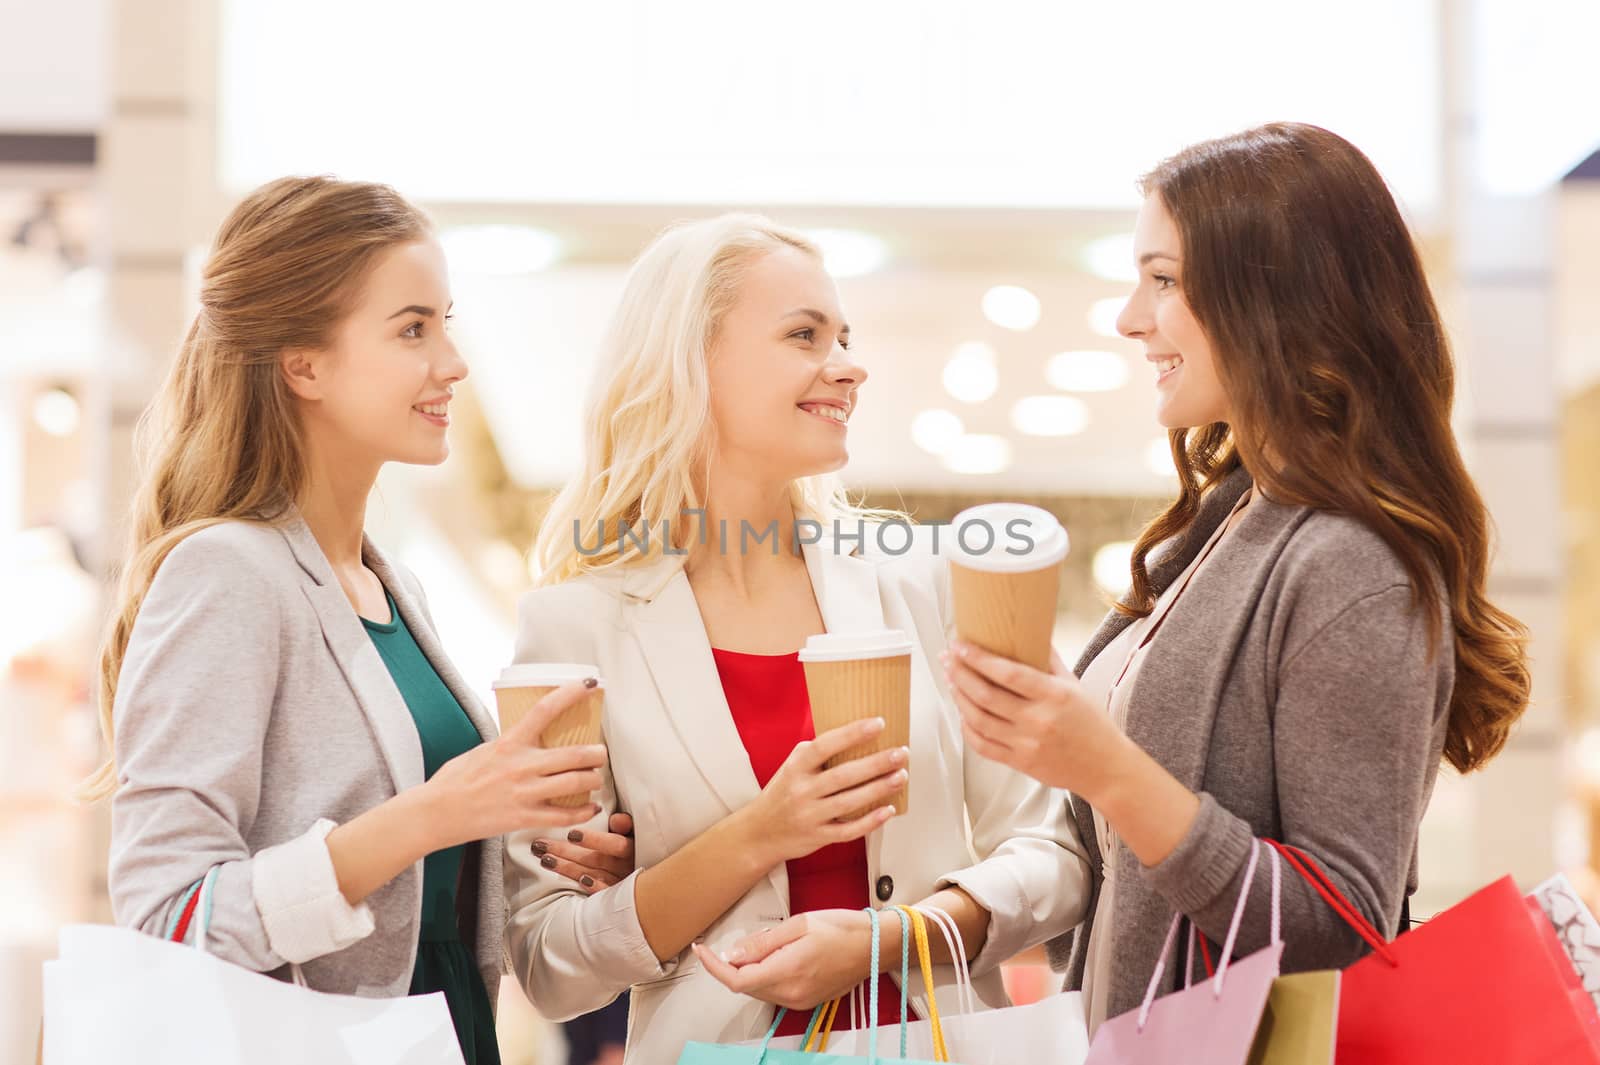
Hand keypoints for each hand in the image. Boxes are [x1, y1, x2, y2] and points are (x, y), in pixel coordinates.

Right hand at [421, 679, 606, 849]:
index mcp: (509, 743)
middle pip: (574, 754)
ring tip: (596, 779)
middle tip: (601, 753)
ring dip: (593, 780)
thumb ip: (509, 744)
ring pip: (575, 783)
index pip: (545, 710)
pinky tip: (590, 807)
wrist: (436, 813)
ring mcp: (524, 792)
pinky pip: (563, 815)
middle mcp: (520, 765)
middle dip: (596, 753)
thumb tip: (527, 736)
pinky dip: (583, 811)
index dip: (571, 694)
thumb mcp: (483, 750)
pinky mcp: (523, 818)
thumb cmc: (454, 780)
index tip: (590, 684)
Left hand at [534, 812, 635, 893]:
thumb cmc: (636, 849)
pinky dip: (593, 888)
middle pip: (595, 859)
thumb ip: (626, 825)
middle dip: (566, 852)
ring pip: (592, 874)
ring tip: (545, 860)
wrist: (649, 884)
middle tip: (541, 846)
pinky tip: (578, 882)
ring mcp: (621, 884)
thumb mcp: (635, 835)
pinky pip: (604, 895)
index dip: (595, 839)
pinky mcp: (616, 898)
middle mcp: (627, 866)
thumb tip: (616, 819)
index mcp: (632, 848)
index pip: (615, 843)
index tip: (571, 834)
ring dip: (567, 868)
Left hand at [694, 909, 878, 1009]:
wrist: (876, 945)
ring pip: (758, 990)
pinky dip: (763, 976)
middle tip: (724, 942)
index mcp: (788, 972)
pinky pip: (774, 992)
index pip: (736, 979)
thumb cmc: (843, 928)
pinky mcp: (806, 1001)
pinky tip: (771, 958)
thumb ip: (763, 942)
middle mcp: (792, 994)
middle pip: (745, 986)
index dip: (713, 966)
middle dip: (730, 966)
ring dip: (747, 971)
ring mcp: (800, 1001)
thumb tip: (732, 954)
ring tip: (756, 946)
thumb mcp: (799, 924)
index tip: (702, 950)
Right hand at [741, 718, 906, 867]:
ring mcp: (810, 815)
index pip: (825, 745)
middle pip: (843, 775)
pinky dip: (870, 821)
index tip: (878, 724)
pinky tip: (887, 810)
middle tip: (902, 753)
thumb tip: (853, 734)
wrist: (759, 833)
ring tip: (901, 776)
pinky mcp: (818, 837)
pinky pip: (848, 830)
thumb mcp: (790, 768)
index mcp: (795, 767)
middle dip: (876, 763)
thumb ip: (814, 753)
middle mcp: (801, 791)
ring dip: (879, 789)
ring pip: (849, 802)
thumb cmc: (782, 794)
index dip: (852, 733)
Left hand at [941, 640, 1121, 795]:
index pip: (1008, 673)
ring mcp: (1026, 744)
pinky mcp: (1020, 763)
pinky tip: (962, 713)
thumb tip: (1028, 633)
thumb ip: (1048, 661)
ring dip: (959, 697)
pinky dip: (967, 728)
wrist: (1106, 767)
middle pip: (986, 695)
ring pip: (979, 719)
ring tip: (950, 680)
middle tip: (948, 659)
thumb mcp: (1074, 686)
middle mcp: (1038, 720)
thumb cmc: (1091, 724)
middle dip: (960, 673)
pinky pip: (983, 746)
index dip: (979, 659)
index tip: (961, 646)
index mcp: (1054, 696)